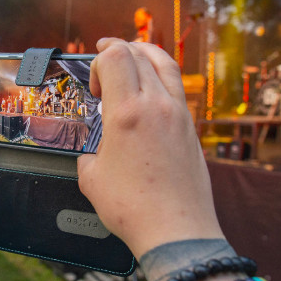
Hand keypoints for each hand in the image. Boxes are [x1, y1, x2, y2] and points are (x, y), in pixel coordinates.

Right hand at [77, 39, 223, 256]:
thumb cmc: (134, 208)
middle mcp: (157, 105)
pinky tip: (153, 90)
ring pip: (165, 63)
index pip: (115, 56)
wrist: (176, 230)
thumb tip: (95, 155)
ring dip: (145, 53)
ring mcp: (179, 115)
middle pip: (139, 53)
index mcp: (127, 112)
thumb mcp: (91, 178)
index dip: (98, 59)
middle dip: (117, 49)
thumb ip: (90, 155)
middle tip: (105, 56)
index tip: (92, 83)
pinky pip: (177, 87)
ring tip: (134, 55)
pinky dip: (162, 76)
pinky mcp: (191, 129)